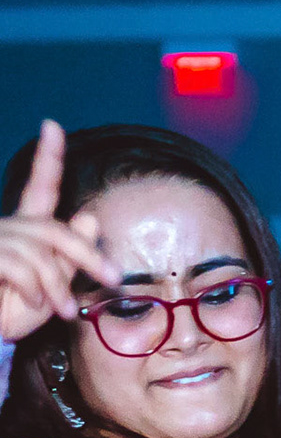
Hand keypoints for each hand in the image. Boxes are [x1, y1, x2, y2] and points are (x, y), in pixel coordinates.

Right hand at [0, 121, 120, 342]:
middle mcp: (9, 228)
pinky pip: (19, 265)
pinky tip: (36, 303)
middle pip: (55, 229)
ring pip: (40, 251)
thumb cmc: (17, 311)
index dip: (48, 158)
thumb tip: (88, 217)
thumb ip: (71, 255)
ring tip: (64, 310)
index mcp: (27, 229)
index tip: (53, 126)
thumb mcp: (54, 285)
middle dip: (88, 256)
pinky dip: (35, 288)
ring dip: (58, 284)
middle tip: (113, 279)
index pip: (41, 188)